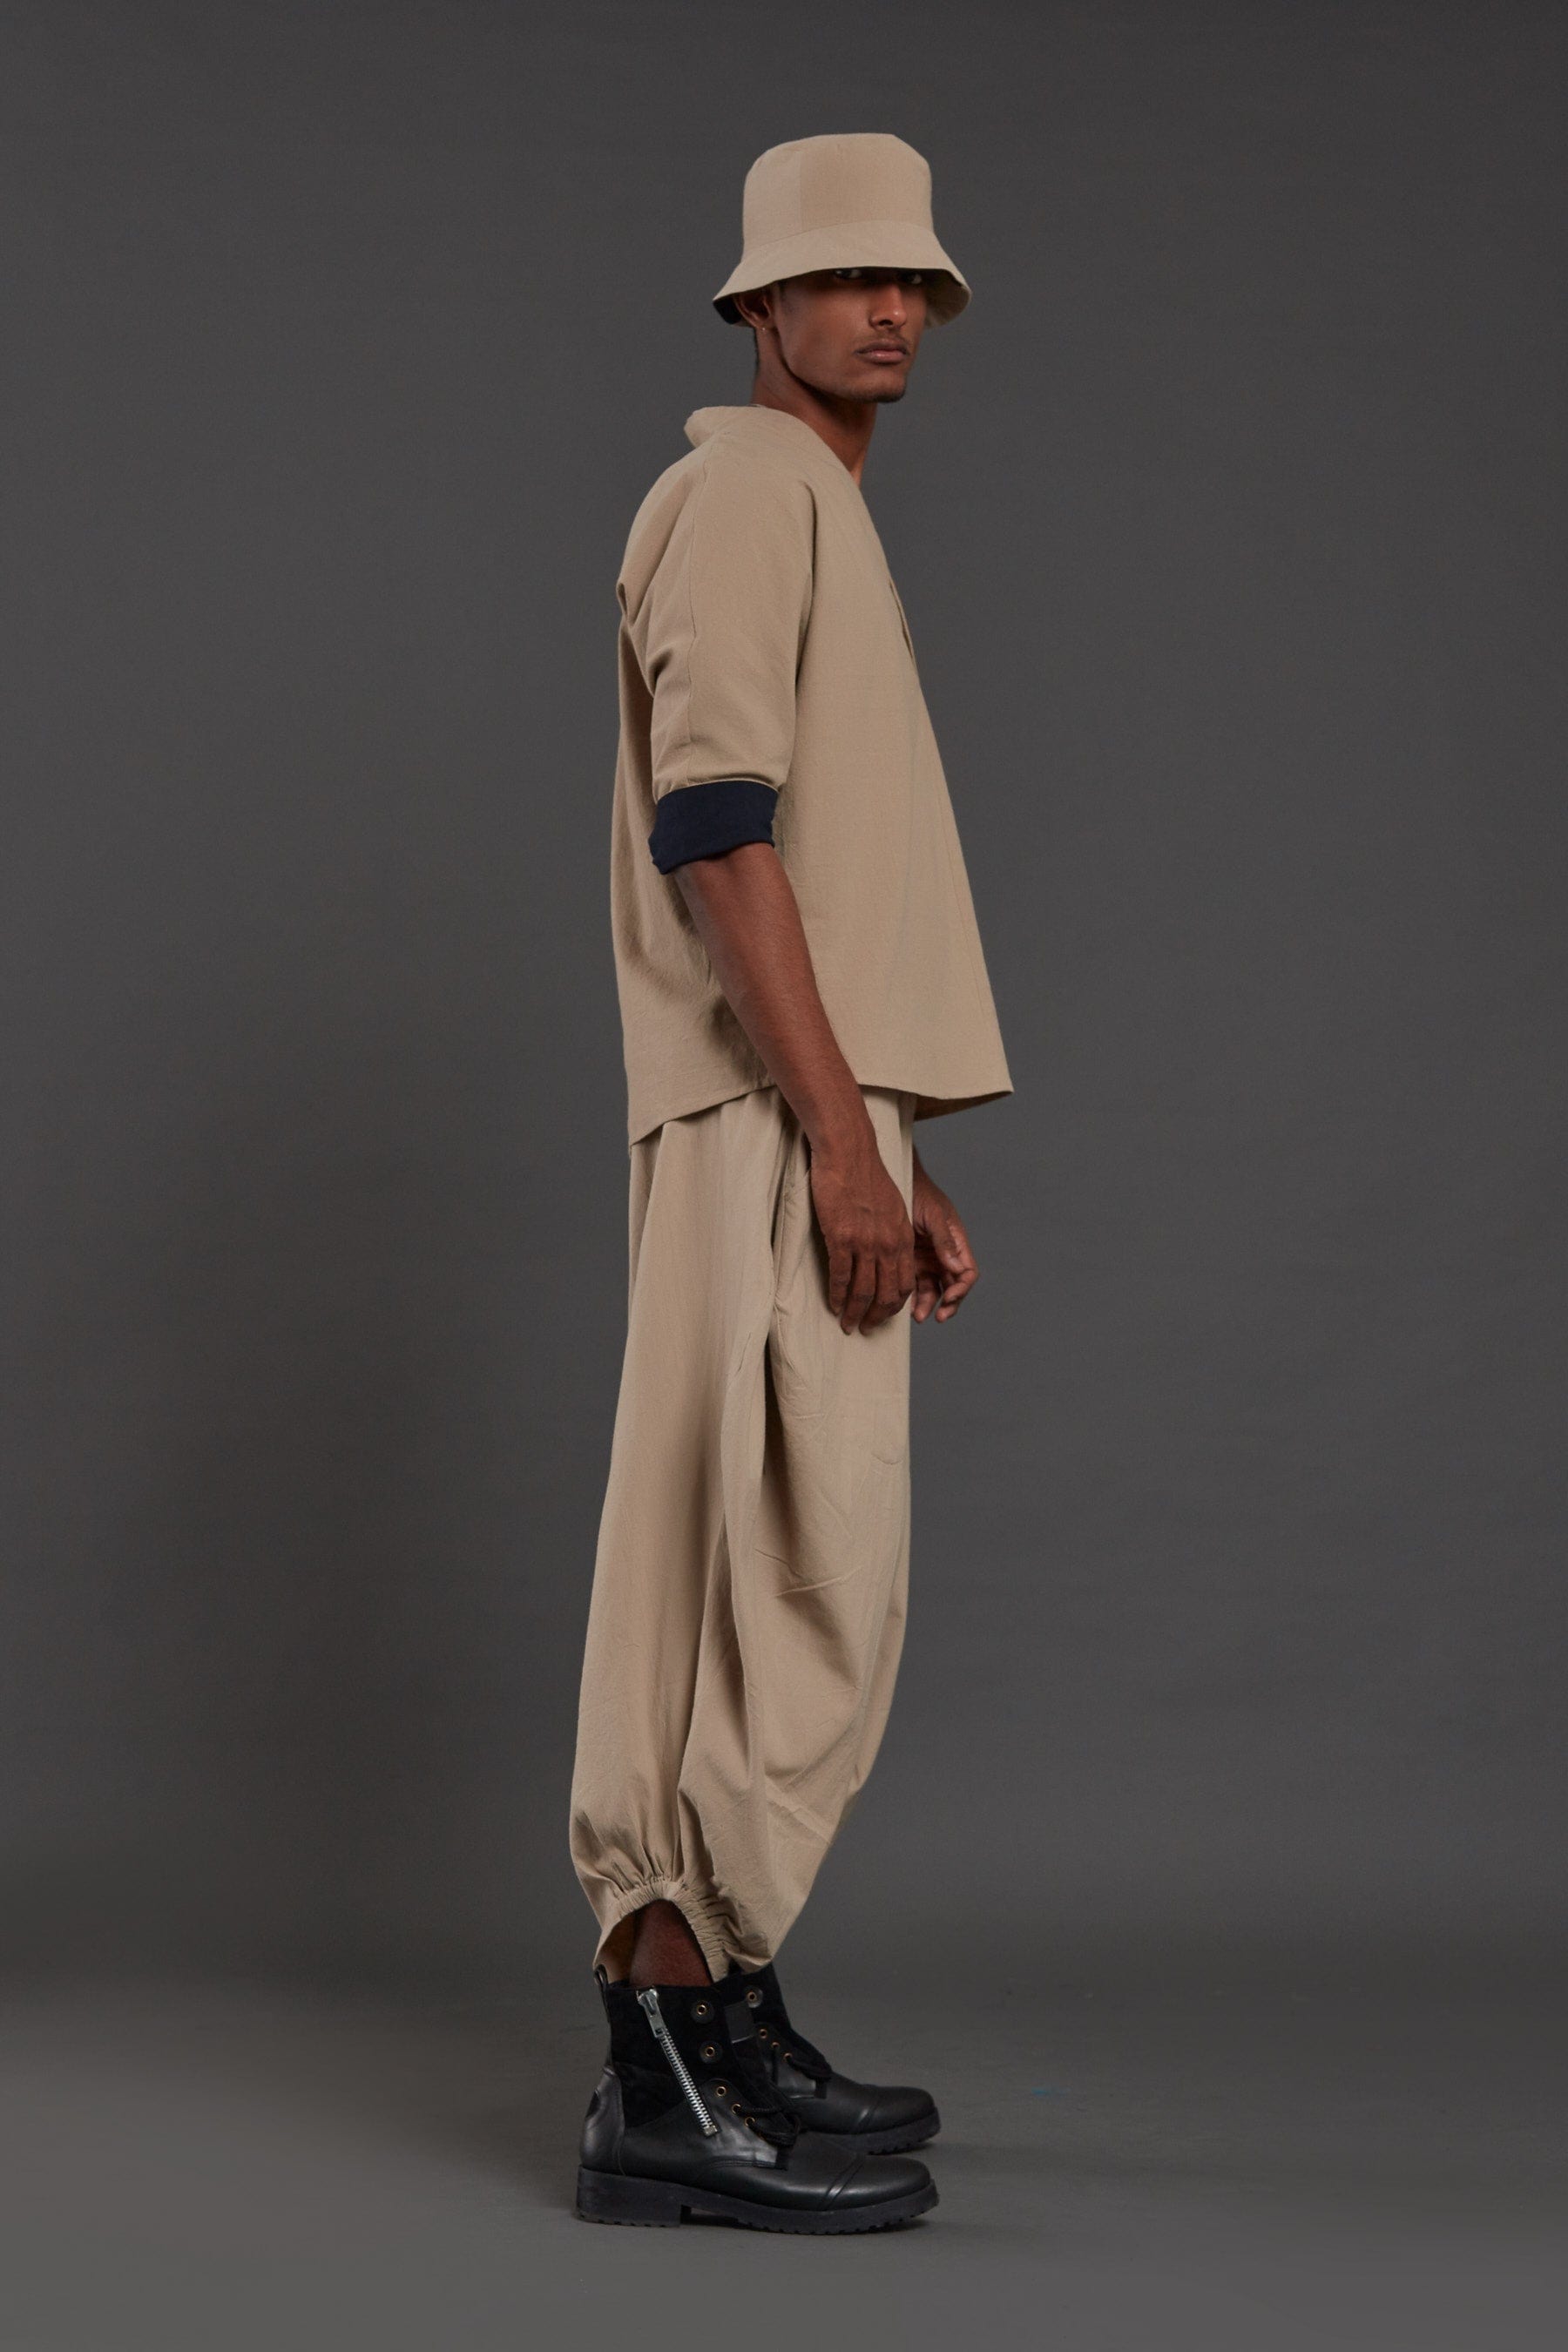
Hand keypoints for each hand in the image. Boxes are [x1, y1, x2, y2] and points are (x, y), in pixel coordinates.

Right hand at [809, 1135, 915, 1333]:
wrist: (849, 1152)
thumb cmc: (867, 1176)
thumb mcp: (893, 1207)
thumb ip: (893, 1233)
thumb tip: (890, 1254)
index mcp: (902, 1238)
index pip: (905, 1284)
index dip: (894, 1306)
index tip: (883, 1315)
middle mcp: (888, 1245)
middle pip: (887, 1294)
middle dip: (876, 1317)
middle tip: (865, 1328)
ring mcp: (865, 1243)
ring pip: (864, 1291)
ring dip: (855, 1313)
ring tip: (847, 1324)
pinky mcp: (841, 1237)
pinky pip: (841, 1276)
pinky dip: (837, 1295)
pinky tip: (833, 1305)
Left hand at [910, 1154, 977, 1323]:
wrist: (893, 1181)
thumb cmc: (918, 1192)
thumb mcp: (934, 1215)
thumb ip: (944, 1240)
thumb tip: (957, 1269)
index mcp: (956, 1243)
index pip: (967, 1273)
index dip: (962, 1288)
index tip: (950, 1297)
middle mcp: (944, 1255)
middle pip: (952, 1287)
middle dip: (947, 1304)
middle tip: (937, 1316)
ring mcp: (926, 1259)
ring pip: (932, 1290)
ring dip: (928, 1305)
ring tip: (917, 1316)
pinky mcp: (907, 1262)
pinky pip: (912, 1285)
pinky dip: (910, 1298)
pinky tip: (903, 1307)